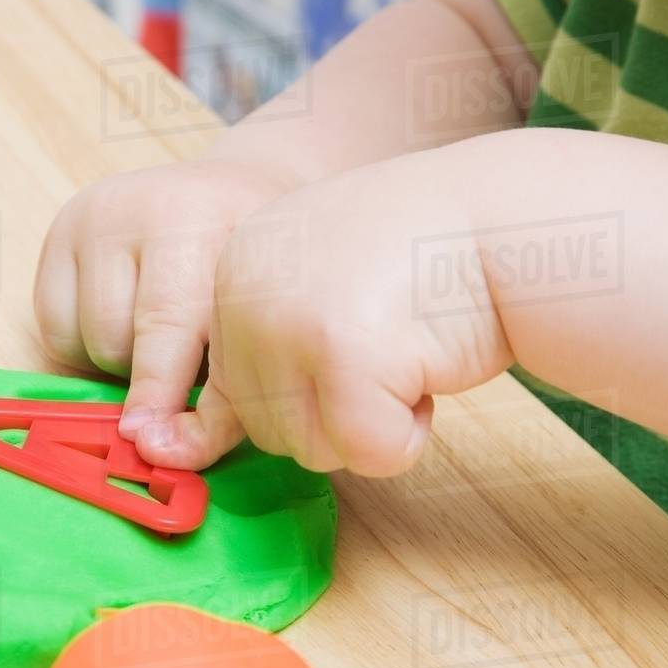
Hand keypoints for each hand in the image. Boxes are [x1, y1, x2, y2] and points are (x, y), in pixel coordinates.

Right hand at [34, 159, 291, 435]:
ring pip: (90, 340)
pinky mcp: (59, 232)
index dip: (162, 393)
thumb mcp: (264, 313)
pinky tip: (127, 325)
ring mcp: (94, 216)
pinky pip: (55, 330)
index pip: (171, 324)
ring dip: (122, 365)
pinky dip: (86, 347)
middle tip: (174, 404)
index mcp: (203, 220)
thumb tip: (169, 452)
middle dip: (150, 387)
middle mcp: (141, 208)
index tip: (153, 443)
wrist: (233, 191)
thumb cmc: (257, 268)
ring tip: (163, 344)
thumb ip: (229, 386)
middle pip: (124, 339)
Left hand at [134, 154, 516, 475]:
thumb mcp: (314, 291)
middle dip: (339, 415)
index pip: (227, 391)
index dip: (300, 396)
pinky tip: (432, 369)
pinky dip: (409, 436)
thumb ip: (251, 358)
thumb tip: (160, 450)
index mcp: (230, 270)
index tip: (343, 364)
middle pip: (268, 429)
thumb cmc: (419, 262)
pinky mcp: (342, 350)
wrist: (507, 214)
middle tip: (391, 351)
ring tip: (410, 350)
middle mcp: (244, 292)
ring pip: (312, 450)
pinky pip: (368, 452)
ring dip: (373, 426)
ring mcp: (287, 320)